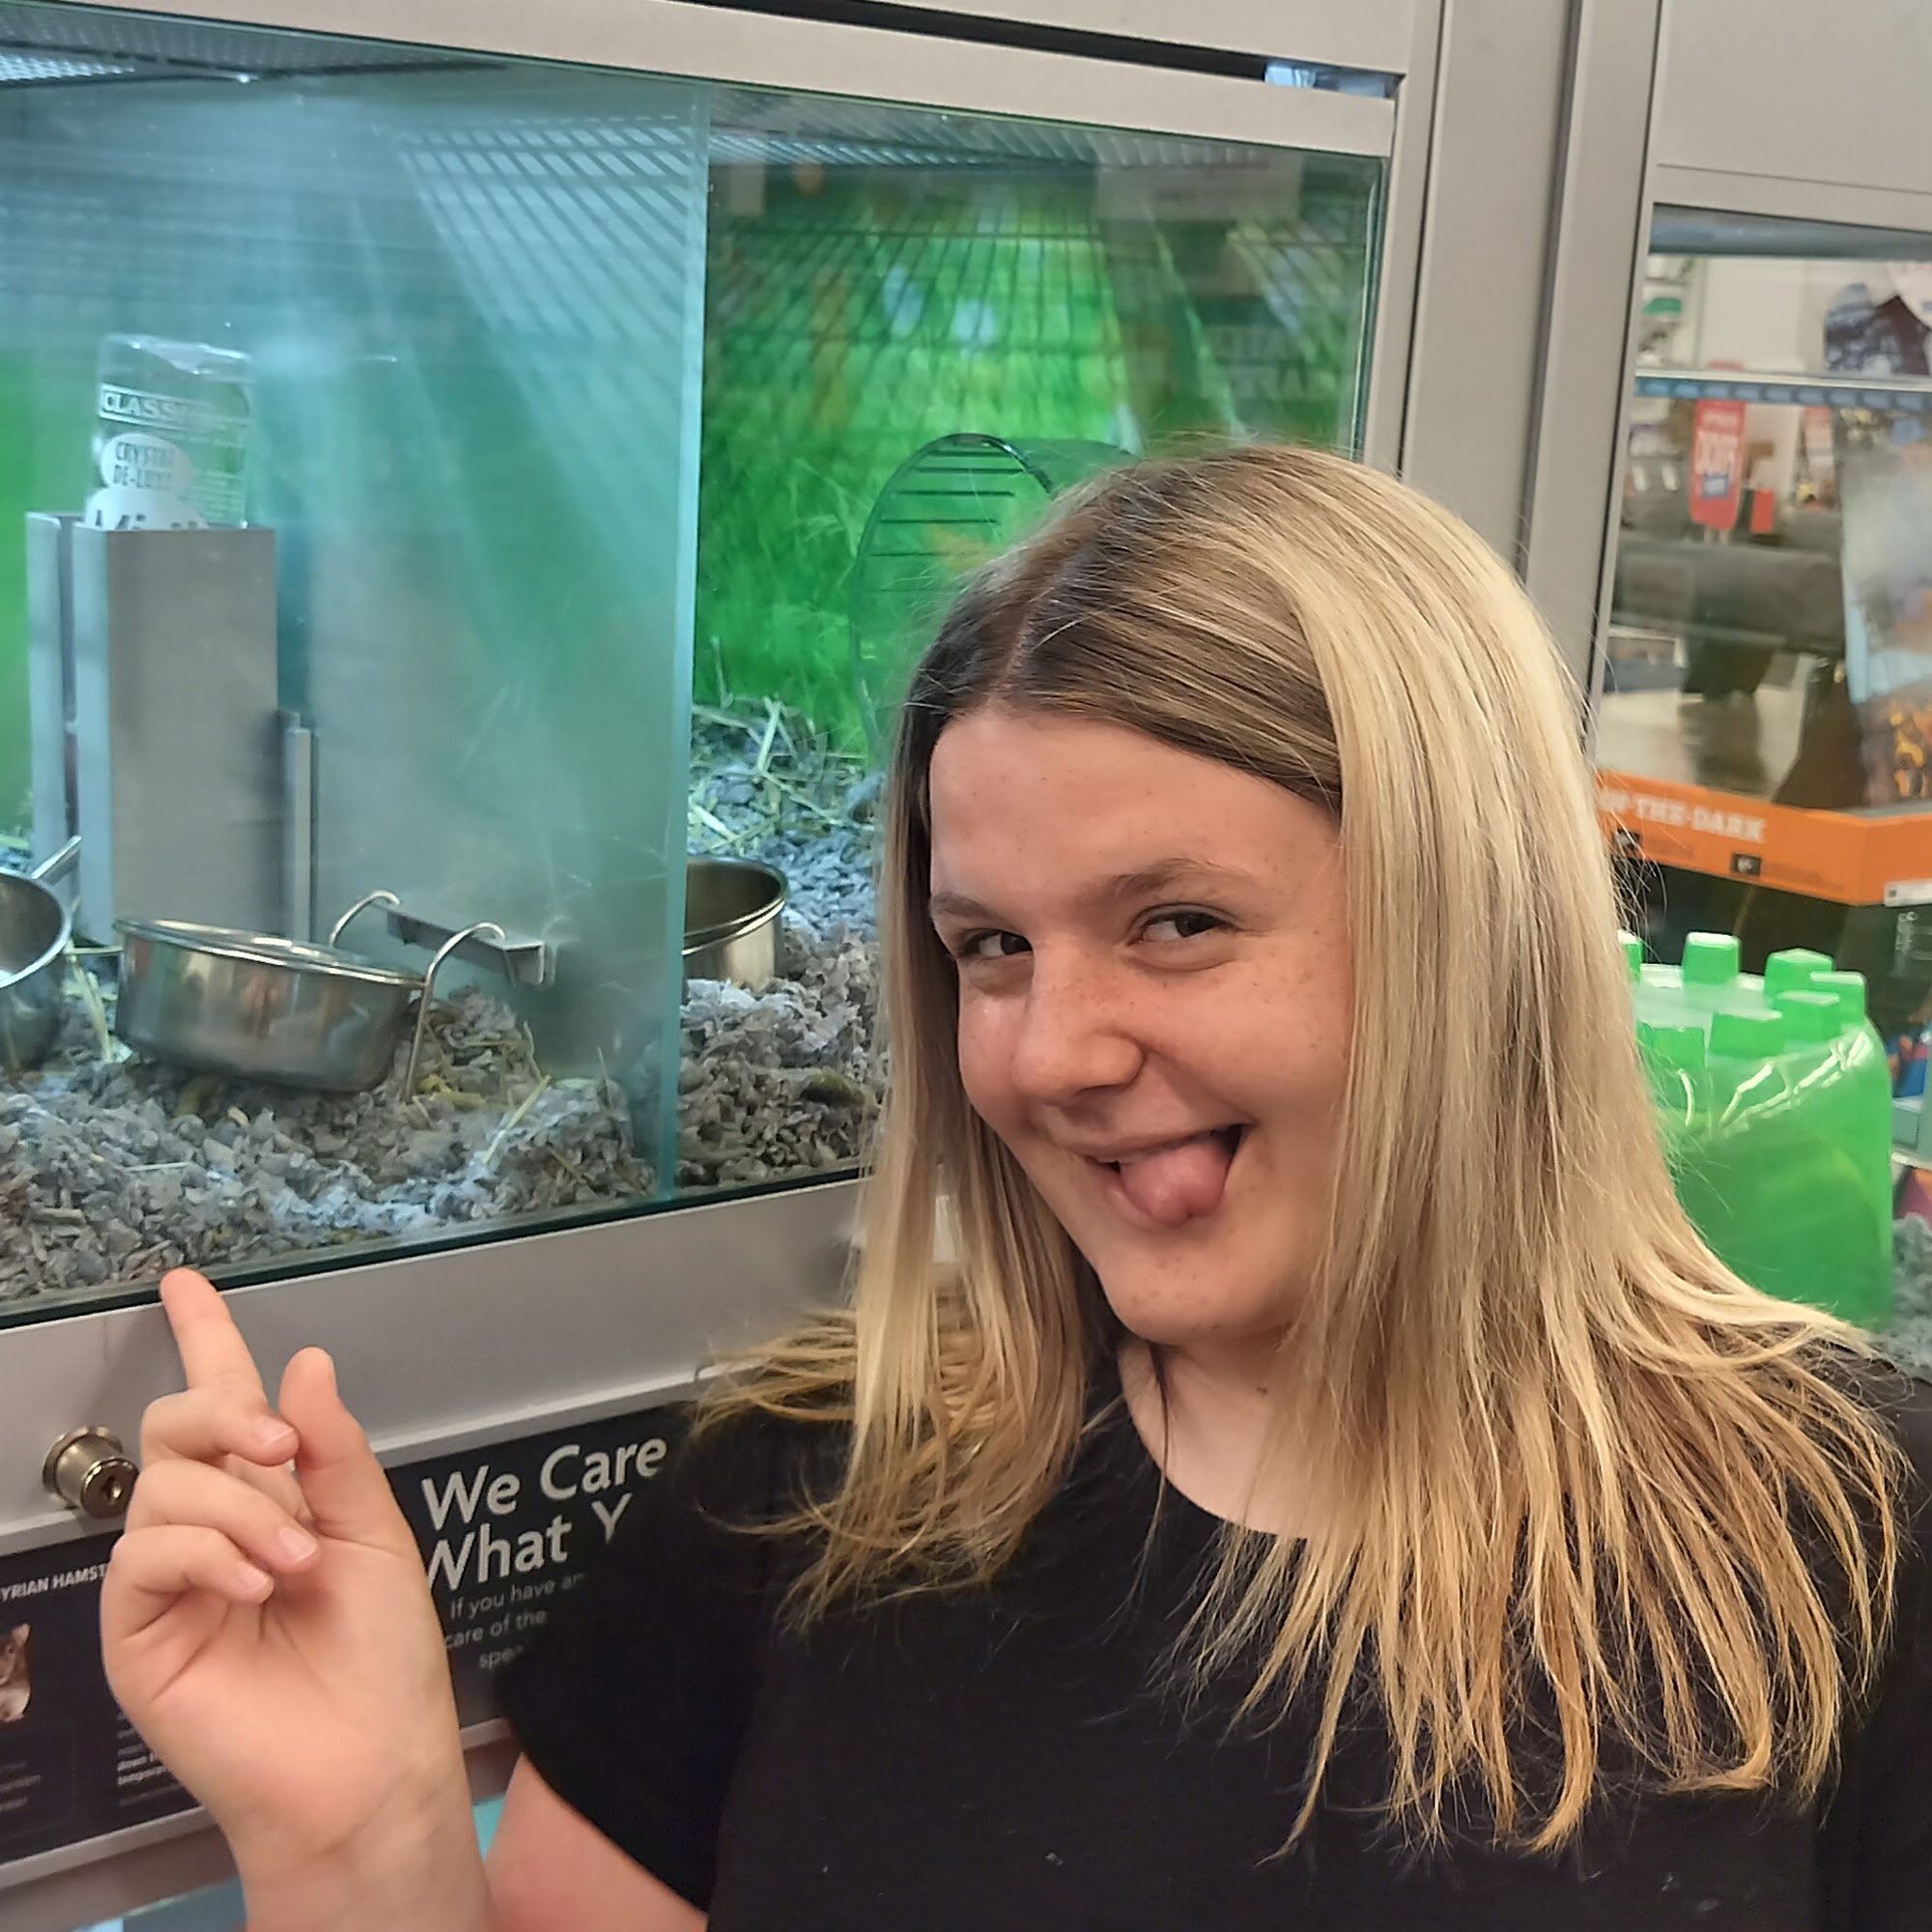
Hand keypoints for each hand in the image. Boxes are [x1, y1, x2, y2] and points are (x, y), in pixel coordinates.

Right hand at [102, 1271, 467, 1885]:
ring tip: (294, 1562)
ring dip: (239, 1512)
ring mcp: (171, 1579)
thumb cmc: (380, 1659)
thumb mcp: (376, 1535)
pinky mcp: (139, 1632)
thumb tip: (303, 1364)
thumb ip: (337, 1452)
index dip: (205, 1339)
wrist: (369, 1760)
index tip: (186, 1285)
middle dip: (226, 1416)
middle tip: (282, 1450)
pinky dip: (205, 1555)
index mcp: (274, 1496)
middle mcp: (214, 1526)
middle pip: (177, 1426)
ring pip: (164, 1487)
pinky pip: (143, 1556)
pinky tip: (252, 1585)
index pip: (229, 1403)